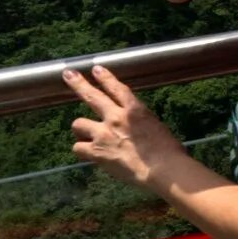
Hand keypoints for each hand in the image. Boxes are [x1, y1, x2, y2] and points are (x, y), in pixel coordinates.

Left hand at [66, 65, 193, 192]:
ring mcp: (103, 134)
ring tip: (85, 136)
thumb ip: (140, 124)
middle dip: (78, 84)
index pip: (117, 89)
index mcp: (135, 110)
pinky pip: (78, 147)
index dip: (105, 78)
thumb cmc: (169, 151)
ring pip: (78, 123)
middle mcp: (116, 117)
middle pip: (92, 96)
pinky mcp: (96, 152)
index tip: (96, 69)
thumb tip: (133, 129)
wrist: (162, 169)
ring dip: (80, 129)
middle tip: (68, 74)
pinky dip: (82, 150)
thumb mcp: (157, 128)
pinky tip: (89, 154)